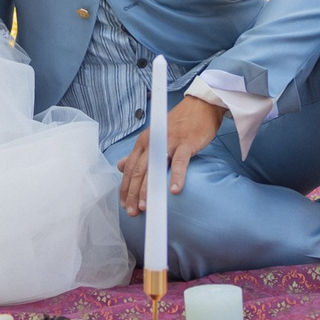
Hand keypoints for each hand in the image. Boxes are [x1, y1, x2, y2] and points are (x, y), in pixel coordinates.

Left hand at [118, 94, 223, 214]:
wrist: (199, 107)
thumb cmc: (178, 124)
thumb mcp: (154, 137)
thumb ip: (138, 154)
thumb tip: (120, 166)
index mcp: (144, 142)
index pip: (130, 169)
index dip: (126, 188)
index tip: (125, 205)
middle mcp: (152, 143)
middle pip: (139, 172)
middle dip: (134, 193)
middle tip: (133, 212)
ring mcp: (168, 143)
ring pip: (154, 169)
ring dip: (148, 189)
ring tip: (146, 206)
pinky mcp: (186, 143)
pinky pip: (180, 162)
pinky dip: (176, 177)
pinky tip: (174, 191)